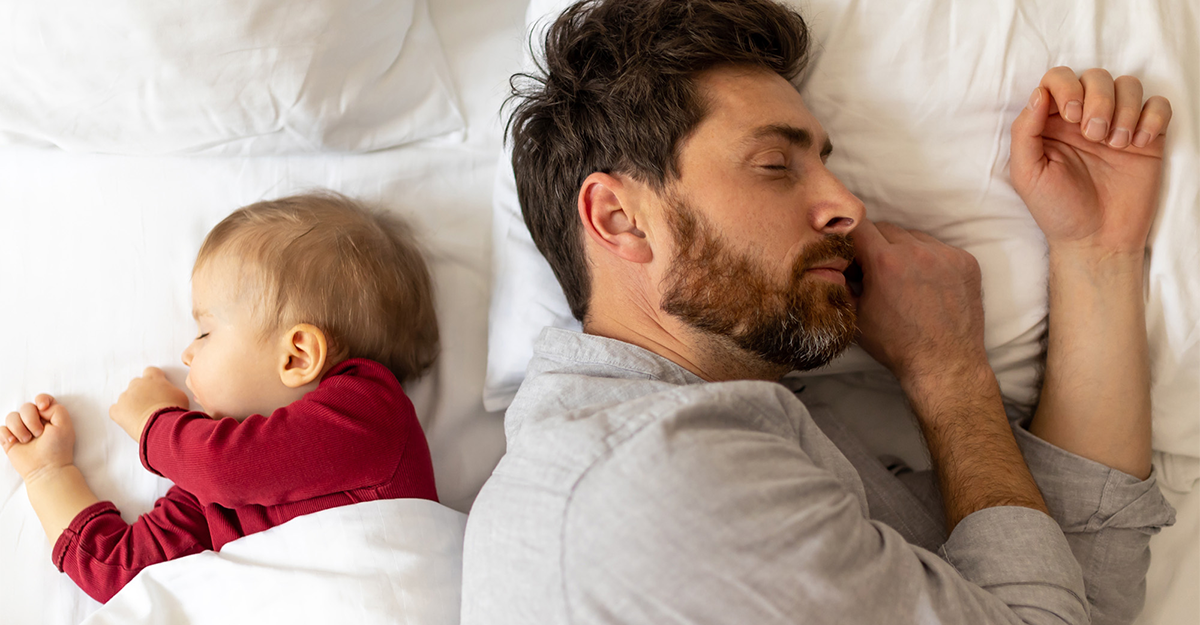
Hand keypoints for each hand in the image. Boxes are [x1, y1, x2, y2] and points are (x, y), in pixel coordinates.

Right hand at [2, 395, 75, 480]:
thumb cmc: (58, 448)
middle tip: (38, 433)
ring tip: (27, 440)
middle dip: (30, 419)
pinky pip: (1, 429)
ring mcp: (21, 430)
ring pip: (11, 416)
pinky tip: (14, 443)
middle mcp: (35, 421)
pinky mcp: (10, 439)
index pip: (42, 399)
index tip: (43, 408)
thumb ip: (57, 409)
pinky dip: (7, 435)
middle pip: (26, 407)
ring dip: (19, 428)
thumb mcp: (65, 425)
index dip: (41, 399)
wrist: (45, 469)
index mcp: (49, 416)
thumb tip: (40, 406)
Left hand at [110, 367, 188, 440]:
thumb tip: (168, 393)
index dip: (154, 378)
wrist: (163, 425)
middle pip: (136, 383)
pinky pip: (115, 409)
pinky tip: (130, 420)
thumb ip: (170, 389)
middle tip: (151, 403)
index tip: (157, 386)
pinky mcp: (117, 410)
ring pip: (126, 397)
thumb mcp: (180, 395)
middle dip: (142, 392)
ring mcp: (125, 397)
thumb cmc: (174, 411)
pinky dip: (121, 414)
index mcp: (153, 378)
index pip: (151, 371)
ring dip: (132, 403)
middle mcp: (137, 384)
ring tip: (143, 415)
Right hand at [851, 220, 987, 388]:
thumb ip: (840, 285)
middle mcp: (917, 252)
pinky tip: (927, 283)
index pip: (859, 225)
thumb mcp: (856, 316)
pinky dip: (930, 259)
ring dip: (904, 249)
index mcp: (885, 262)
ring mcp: (945, 255)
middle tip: (875, 270)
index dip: (850, 236)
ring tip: (904, 278)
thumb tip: (830, 266)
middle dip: (876, 244)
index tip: (850, 250)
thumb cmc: (897, 344)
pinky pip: (940, 248)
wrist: (944, 364)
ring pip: (914, 236)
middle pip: (886, 228)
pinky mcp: (966, 262)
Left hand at [1010, 67, 1171, 256]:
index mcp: (1051, 122)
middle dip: (1098, 99)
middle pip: (1096, 76)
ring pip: (1128, 84)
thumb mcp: (1027, 173)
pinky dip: (1152, 117)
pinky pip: (1159, 104)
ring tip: (1116, 145)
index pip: (1058, 77)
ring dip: (1124, 109)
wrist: (1096, 239)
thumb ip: (1025, 132)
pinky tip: (1140, 143)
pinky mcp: (1146, 137)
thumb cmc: (1056, 209)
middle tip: (1094, 136)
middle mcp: (1084, 118)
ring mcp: (1117, 125)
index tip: (1070, 115)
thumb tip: (1039, 93)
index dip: (1066, 86)